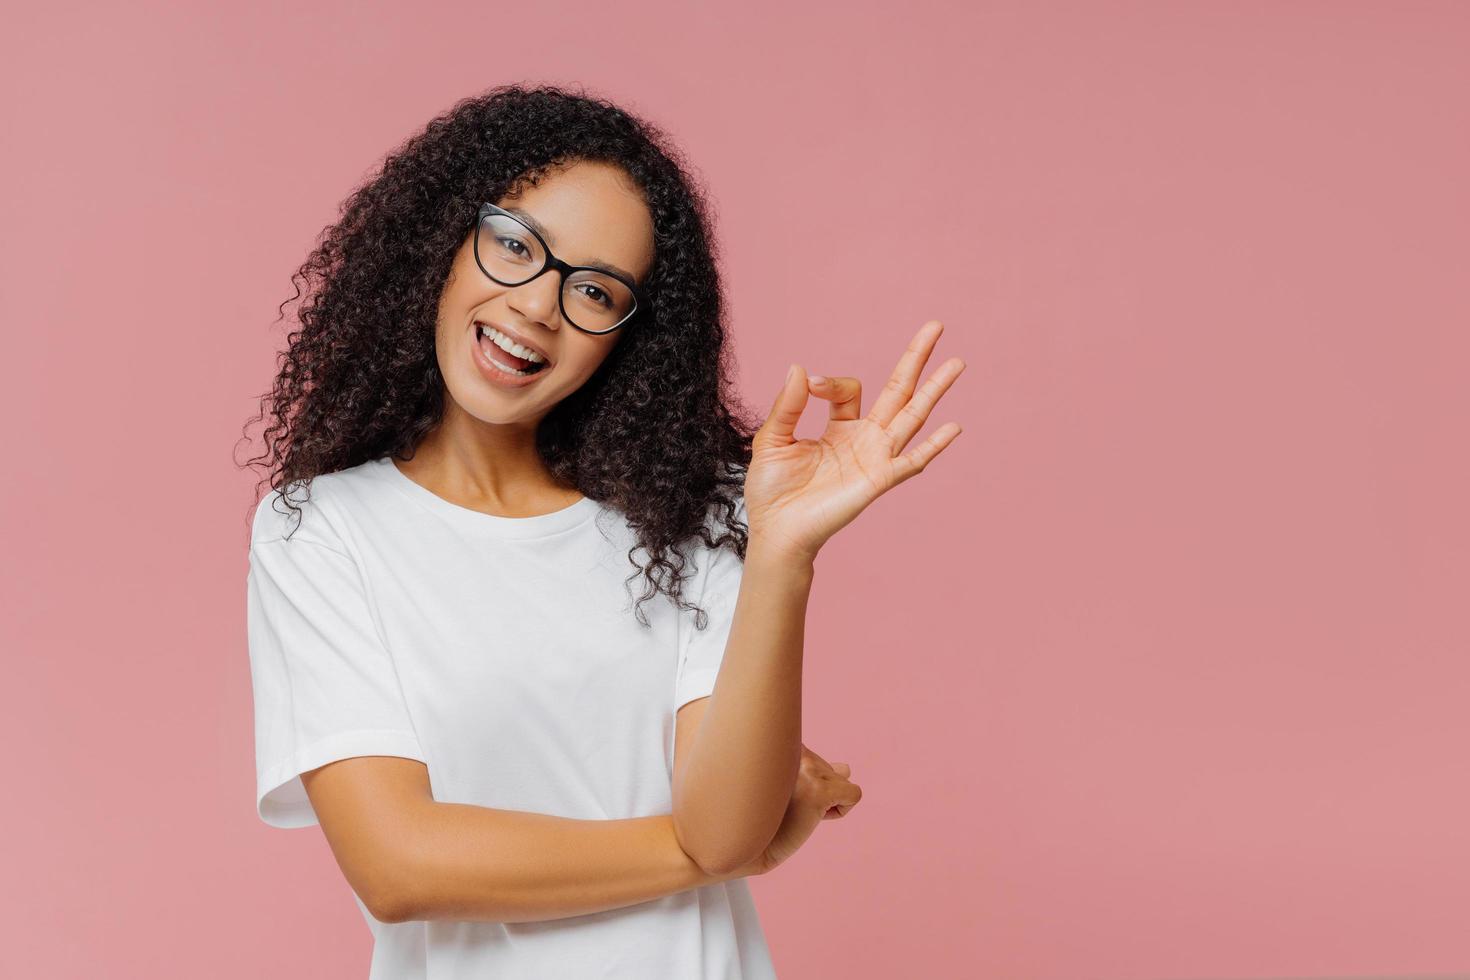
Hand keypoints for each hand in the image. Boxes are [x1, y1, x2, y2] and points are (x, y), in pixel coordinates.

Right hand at [730, 744, 861, 877]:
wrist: (748, 846)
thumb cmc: (766, 817)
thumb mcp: (789, 786)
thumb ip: (814, 771)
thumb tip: (847, 768)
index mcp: (782, 745)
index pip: (816, 760)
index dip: (807, 784)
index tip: (786, 796)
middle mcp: (792, 750)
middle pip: (831, 770)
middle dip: (818, 792)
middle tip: (790, 807)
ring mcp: (806, 770)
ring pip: (842, 781)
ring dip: (827, 802)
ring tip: (798, 812)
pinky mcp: (818, 791)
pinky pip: (854, 794)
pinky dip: (840, 810)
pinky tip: (813, 818)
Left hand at [744, 320, 965, 562]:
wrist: (776, 532)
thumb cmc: (773, 491)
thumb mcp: (772, 439)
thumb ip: (788, 405)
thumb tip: (799, 367)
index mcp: (840, 428)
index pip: (850, 389)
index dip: (829, 382)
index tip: (807, 386)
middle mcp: (864, 439)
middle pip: (898, 391)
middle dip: (916, 359)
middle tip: (936, 326)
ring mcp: (875, 458)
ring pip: (912, 416)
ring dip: (935, 390)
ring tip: (957, 362)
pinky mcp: (877, 480)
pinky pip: (911, 461)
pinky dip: (933, 445)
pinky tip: (954, 427)